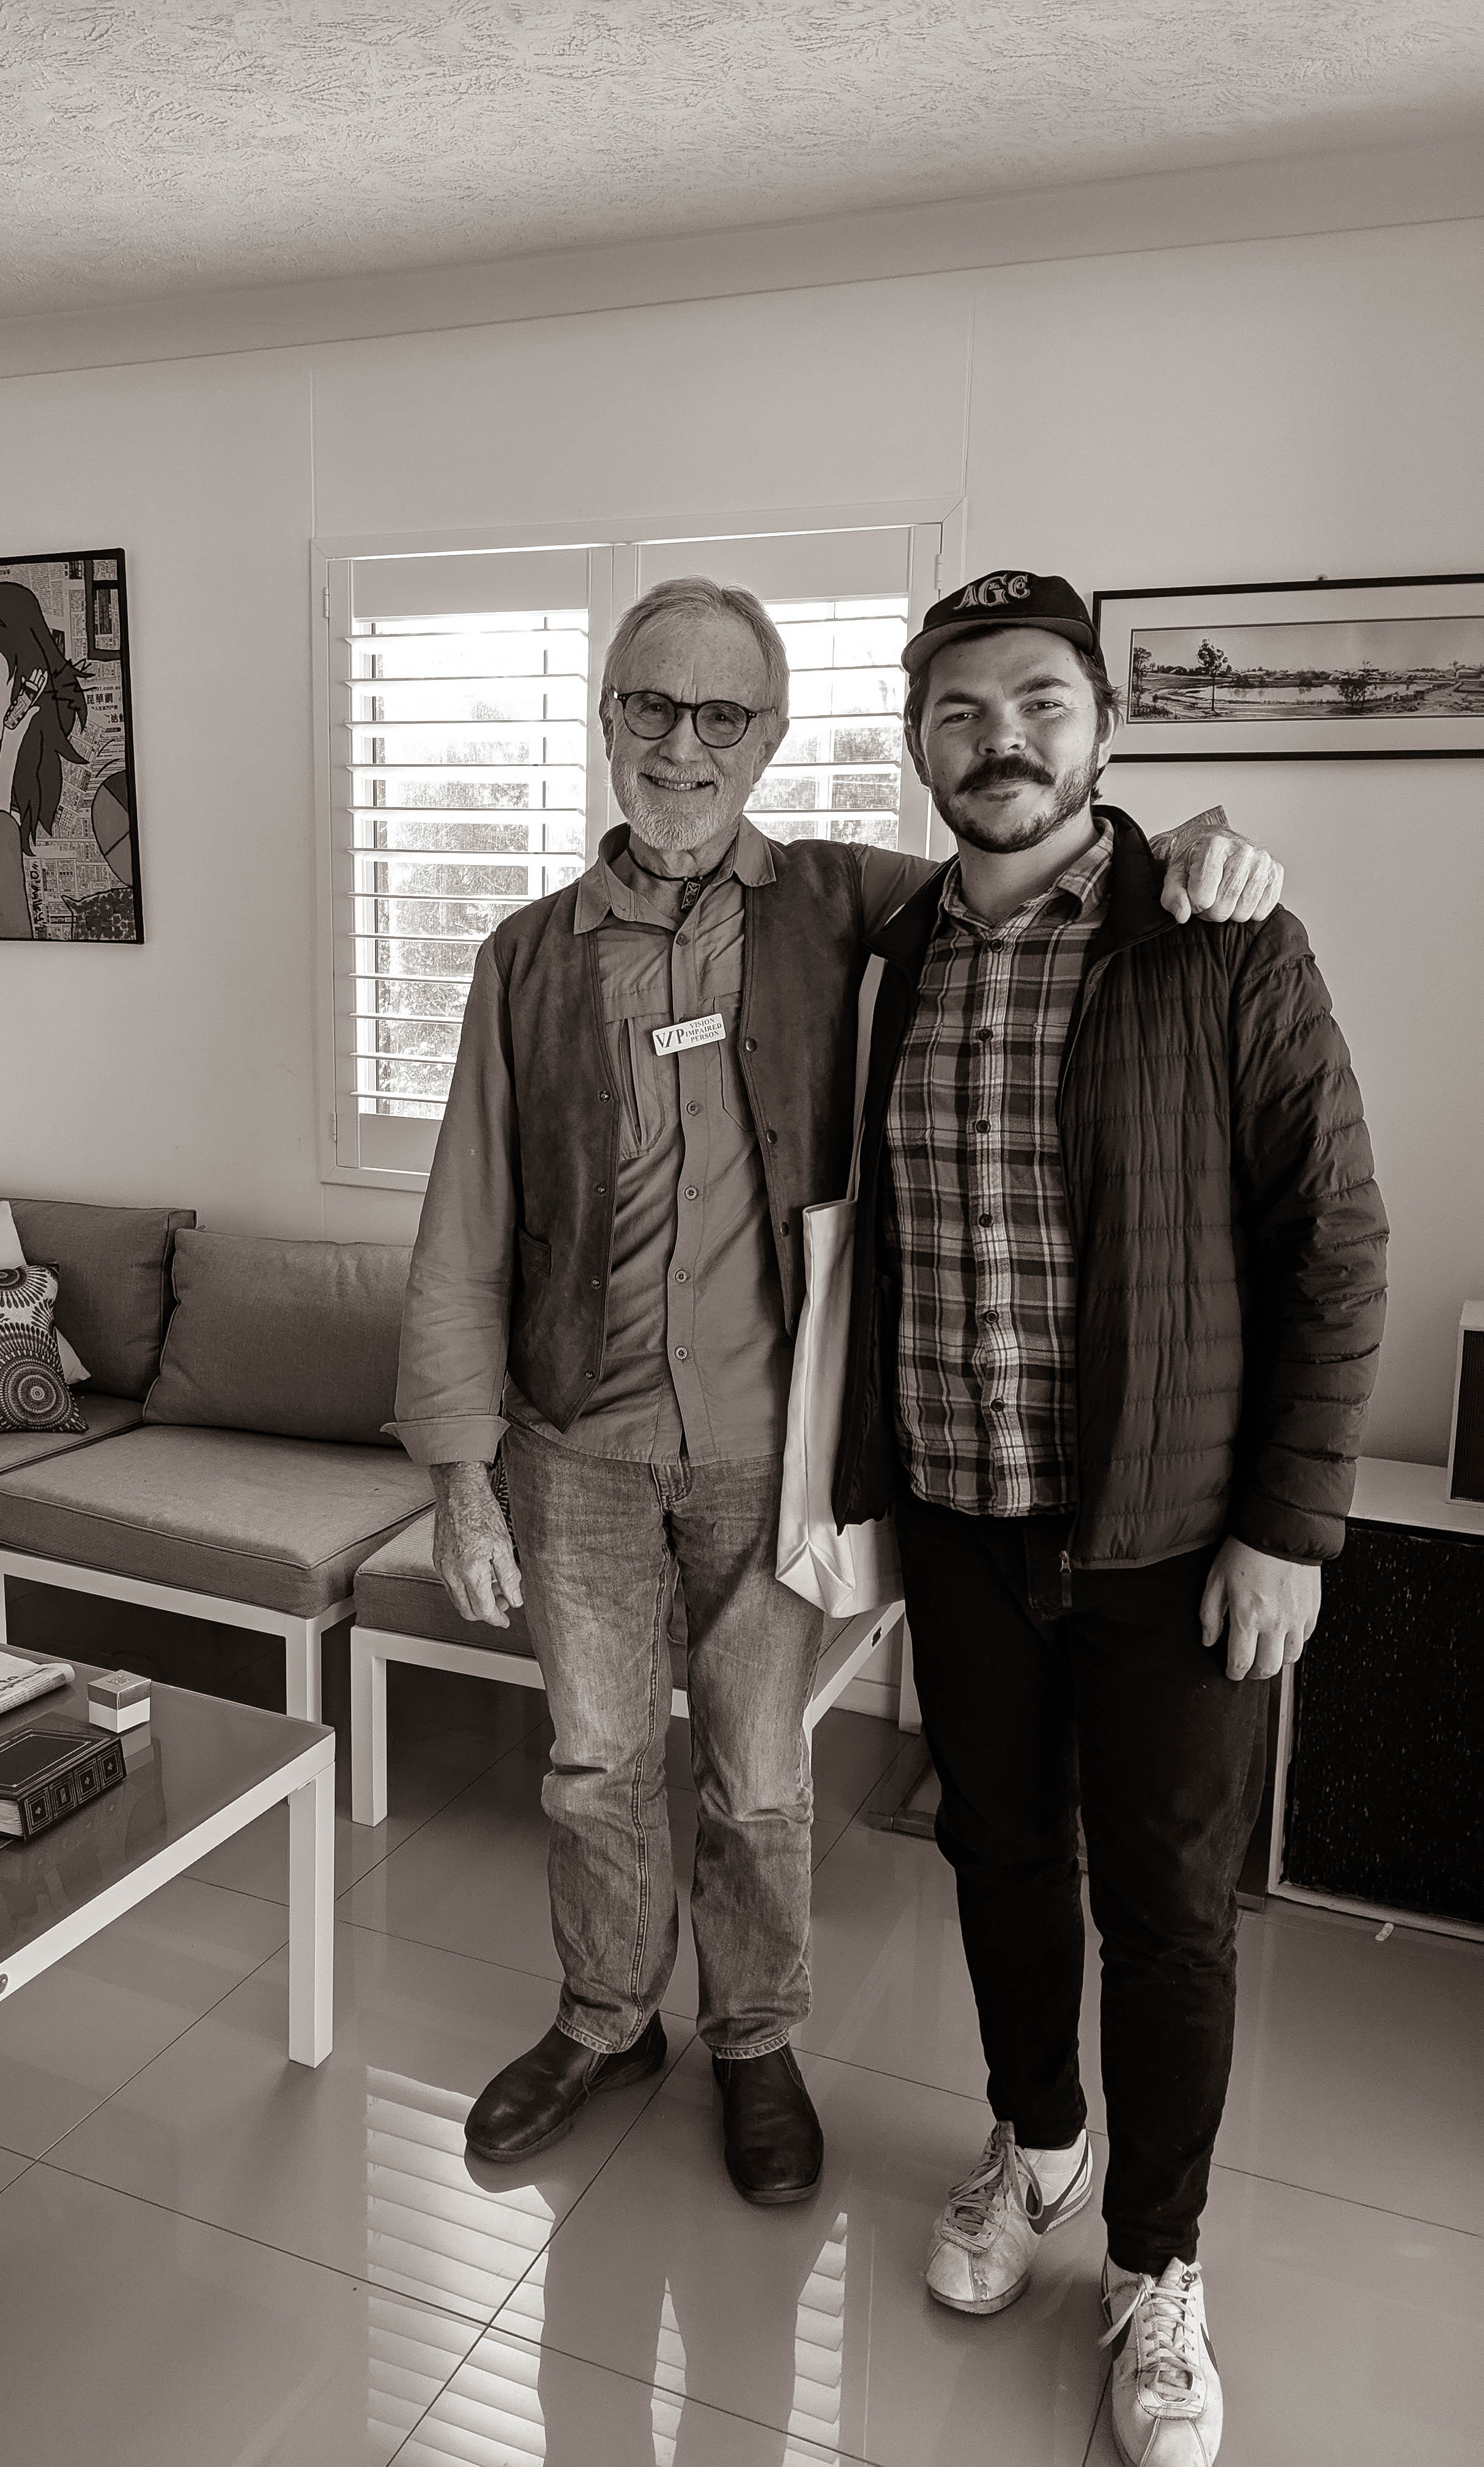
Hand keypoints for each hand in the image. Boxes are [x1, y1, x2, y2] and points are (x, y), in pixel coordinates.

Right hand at [430, 1459, 522, 1626]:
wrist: (459, 1491)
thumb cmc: (482, 1513)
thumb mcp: (504, 1545)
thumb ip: (509, 1577)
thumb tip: (515, 1601)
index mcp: (471, 1571)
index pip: (483, 1610)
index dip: (497, 1619)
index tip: (506, 1620)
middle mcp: (452, 1573)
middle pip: (467, 1610)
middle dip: (487, 1611)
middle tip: (504, 1600)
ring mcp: (442, 1567)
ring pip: (458, 1599)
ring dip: (476, 1600)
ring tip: (494, 1585)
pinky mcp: (438, 1559)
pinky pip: (451, 1585)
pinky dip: (466, 1588)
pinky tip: (480, 1574)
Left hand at [1152, 808, 1283, 924]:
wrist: (1213, 845)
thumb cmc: (1193, 860)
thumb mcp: (1174, 876)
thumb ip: (1173, 896)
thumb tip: (1182, 915)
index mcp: (1214, 845)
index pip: (1202, 897)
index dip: (1194, 904)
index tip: (1193, 894)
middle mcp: (1242, 850)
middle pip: (1222, 907)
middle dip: (1210, 910)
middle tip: (1208, 896)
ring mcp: (1262, 860)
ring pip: (1242, 912)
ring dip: (1229, 912)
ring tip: (1222, 895)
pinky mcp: (1276, 872)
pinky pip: (1262, 911)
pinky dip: (1248, 911)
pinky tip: (1239, 896)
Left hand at [1199, 1537, 1319, 1681]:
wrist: (1281, 1530)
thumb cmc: (1245, 1551)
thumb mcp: (1216, 1579)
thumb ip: (1209, 1615)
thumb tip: (1208, 1641)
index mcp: (1247, 1617)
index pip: (1241, 1663)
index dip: (1234, 1673)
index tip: (1231, 1672)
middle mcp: (1275, 1623)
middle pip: (1268, 1668)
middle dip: (1255, 1674)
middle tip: (1247, 1668)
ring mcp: (1297, 1619)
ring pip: (1290, 1659)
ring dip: (1276, 1661)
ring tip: (1266, 1653)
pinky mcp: (1312, 1611)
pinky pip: (1304, 1640)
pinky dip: (1293, 1643)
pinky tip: (1282, 1635)